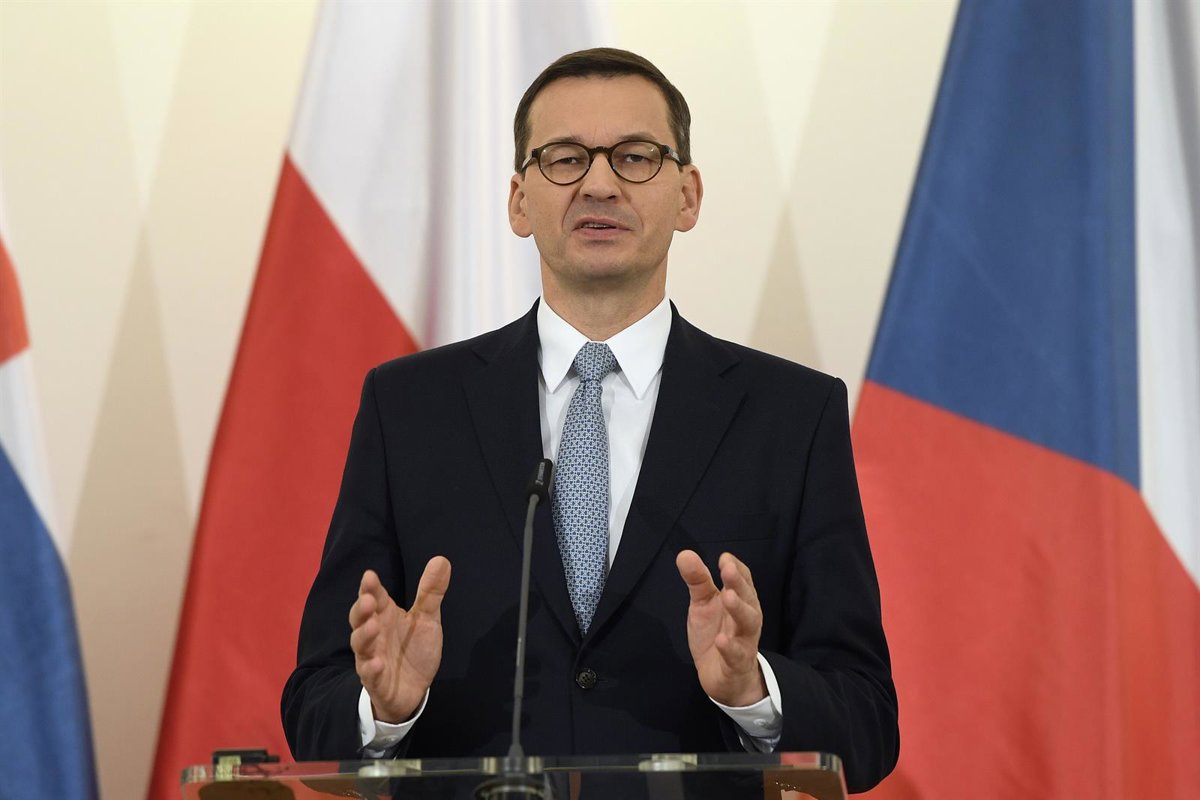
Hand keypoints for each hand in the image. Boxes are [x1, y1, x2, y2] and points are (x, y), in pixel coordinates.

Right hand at [349, 557, 450, 722]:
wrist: (413, 689)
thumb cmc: (414, 649)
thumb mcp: (427, 619)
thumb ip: (431, 592)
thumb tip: (441, 559)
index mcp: (385, 616)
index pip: (375, 598)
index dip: (370, 588)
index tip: (369, 576)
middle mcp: (374, 635)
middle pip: (361, 619)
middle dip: (362, 609)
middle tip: (368, 600)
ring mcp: (372, 658)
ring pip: (361, 646)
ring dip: (364, 636)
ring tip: (372, 626)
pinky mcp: (377, 682)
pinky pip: (371, 675)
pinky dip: (372, 669)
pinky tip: (377, 663)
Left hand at [675, 550, 766, 706]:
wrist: (724, 678)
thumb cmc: (716, 634)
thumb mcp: (703, 605)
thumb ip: (697, 581)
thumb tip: (685, 553)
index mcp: (740, 600)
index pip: (743, 580)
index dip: (736, 568)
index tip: (724, 557)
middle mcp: (746, 618)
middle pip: (747, 598)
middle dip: (738, 583)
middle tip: (727, 570)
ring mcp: (744, 641)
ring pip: (748, 623)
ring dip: (739, 610)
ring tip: (728, 597)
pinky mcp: (737, 664)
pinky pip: (737, 655)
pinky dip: (730, 648)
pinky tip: (721, 641)